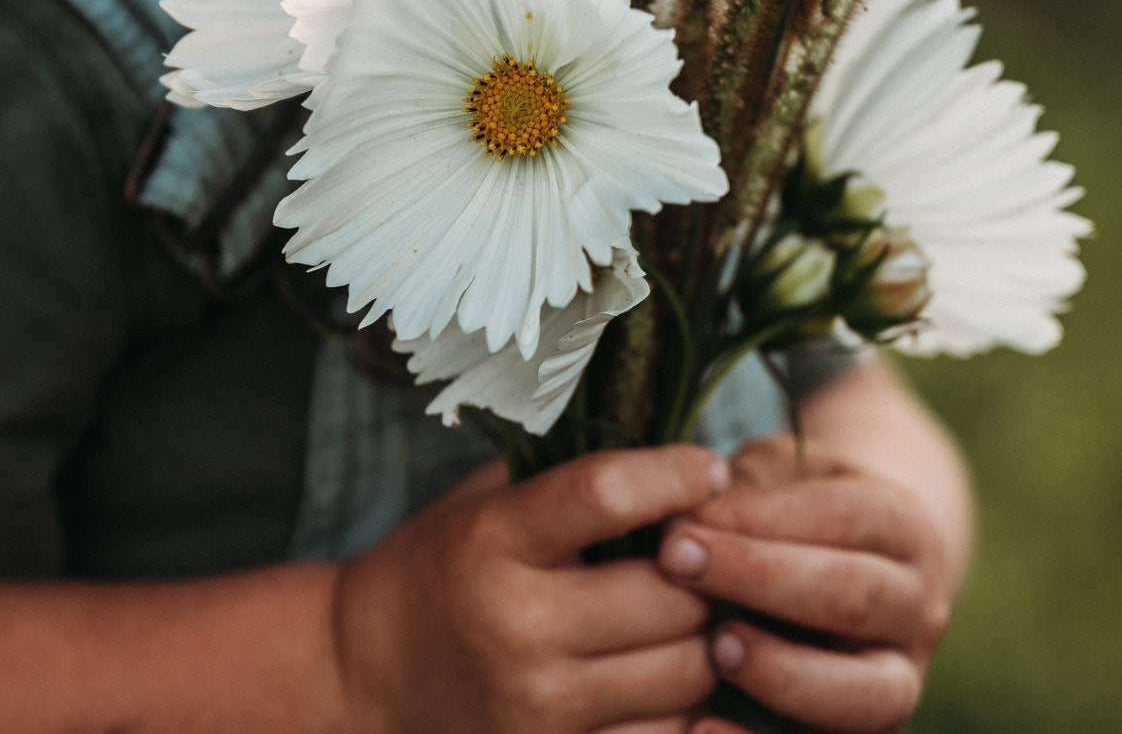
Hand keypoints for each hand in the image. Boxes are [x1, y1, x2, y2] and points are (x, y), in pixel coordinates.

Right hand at [334, 445, 729, 733]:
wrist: (366, 673)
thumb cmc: (443, 563)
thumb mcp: (487, 499)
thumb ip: (570, 474)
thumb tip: (677, 457)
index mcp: (495, 540)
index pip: (605, 493)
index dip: (673, 473)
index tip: (706, 467)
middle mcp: (518, 627)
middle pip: (669, 592)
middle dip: (707, 565)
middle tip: (710, 546)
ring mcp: (539, 708)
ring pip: (685, 669)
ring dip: (705, 634)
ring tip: (691, 605)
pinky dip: (684, 700)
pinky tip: (663, 664)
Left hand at [658, 435, 953, 733]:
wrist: (850, 565)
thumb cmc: (790, 509)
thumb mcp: (776, 477)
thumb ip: (739, 495)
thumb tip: (676, 524)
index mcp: (902, 525)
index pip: (842, 515)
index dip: (762, 516)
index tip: (687, 517)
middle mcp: (916, 605)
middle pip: (851, 595)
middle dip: (759, 578)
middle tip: (677, 562)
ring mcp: (902, 676)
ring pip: (866, 692)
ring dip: (783, 671)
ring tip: (715, 646)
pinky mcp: (868, 732)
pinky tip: (702, 728)